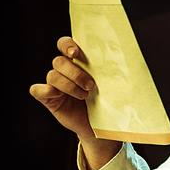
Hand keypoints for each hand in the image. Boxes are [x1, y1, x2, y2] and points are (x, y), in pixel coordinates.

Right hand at [29, 37, 120, 169]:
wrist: (100, 126)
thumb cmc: (106, 101)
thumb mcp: (111, 84)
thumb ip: (112, 70)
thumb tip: (131, 58)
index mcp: (77, 61)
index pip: (65, 44)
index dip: (67, 45)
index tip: (76, 53)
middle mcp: (64, 70)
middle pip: (59, 61)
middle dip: (75, 73)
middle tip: (91, 85)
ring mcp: (54, 84)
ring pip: (52, 75)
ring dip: (69, 86)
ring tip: (84, 96)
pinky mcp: (48, 98)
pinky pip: (38, 90)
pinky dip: (47, 91)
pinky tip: (59, 97)